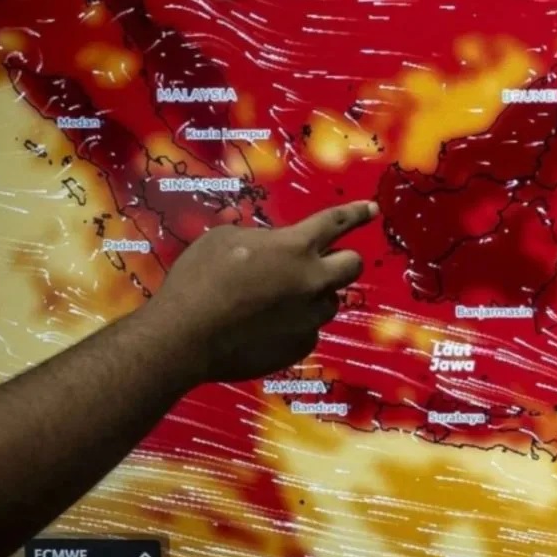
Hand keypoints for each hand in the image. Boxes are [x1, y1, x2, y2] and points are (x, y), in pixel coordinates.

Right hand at [144, 200, 379, 384]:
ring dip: (313, 296)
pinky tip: (264, 328)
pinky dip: (294, 326)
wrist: (184, 337)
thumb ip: (262, 239)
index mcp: (295, 247)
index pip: (335, 222)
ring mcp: (309, 317)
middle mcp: (312, 281)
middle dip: (342, 260)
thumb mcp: (225, 240)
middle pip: (352, 266)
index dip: (356, 213)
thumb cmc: (198, 280)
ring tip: (276, 301)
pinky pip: (308, 331)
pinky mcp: (300, 346)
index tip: (372, 209)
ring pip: (328, 301)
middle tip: (322, 264)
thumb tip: (272, 247)